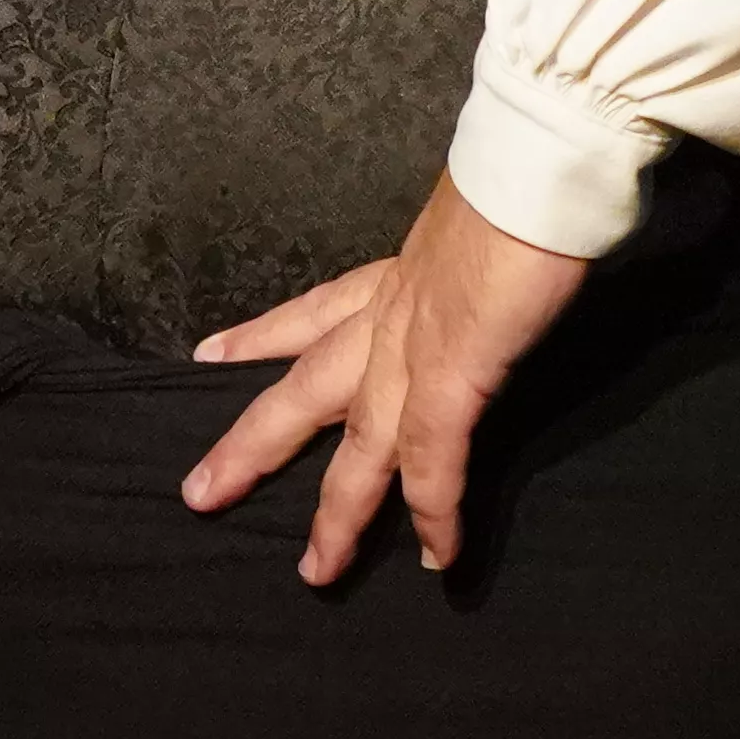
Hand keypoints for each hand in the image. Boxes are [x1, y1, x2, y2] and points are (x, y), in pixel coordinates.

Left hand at [185, 172, 595, 584]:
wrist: (539, 166)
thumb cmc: (524, 177)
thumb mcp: (480, 216)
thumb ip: (470, 247)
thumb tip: (493, 252)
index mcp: (397, 273)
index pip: (314, 310)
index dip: (261, 335)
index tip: (211, 353)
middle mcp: (389, 313)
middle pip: (304, 390)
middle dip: (253, 445)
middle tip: (200, 492)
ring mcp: (414, 349)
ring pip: (357, 446)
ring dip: (337, 514)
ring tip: (314, 572)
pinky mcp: (454, 376)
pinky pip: (435, 462)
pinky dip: (434, 514)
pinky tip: (436, 559)